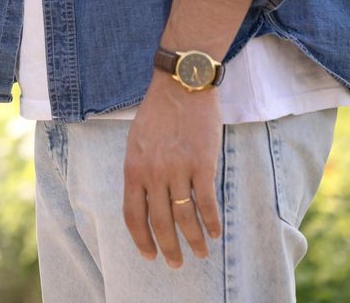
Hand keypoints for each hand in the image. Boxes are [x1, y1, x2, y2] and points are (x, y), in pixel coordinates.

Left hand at [122, 74, 223, 267]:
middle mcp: (153, 173)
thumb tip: (145, 202)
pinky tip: (215, 232)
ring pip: (186, 217)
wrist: (182, 86)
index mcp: (133, 168)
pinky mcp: (203, 164)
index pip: (133, 215)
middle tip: (177, 263)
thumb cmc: (158, 113)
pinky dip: (212, 221)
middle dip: (169, 248)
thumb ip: (139, 171)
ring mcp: (178, 169)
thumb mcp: (136, 141)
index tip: (149, 255)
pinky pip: (207, 202)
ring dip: (195, 240)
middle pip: (160, 222)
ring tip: (201, 253)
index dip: (141, 239)